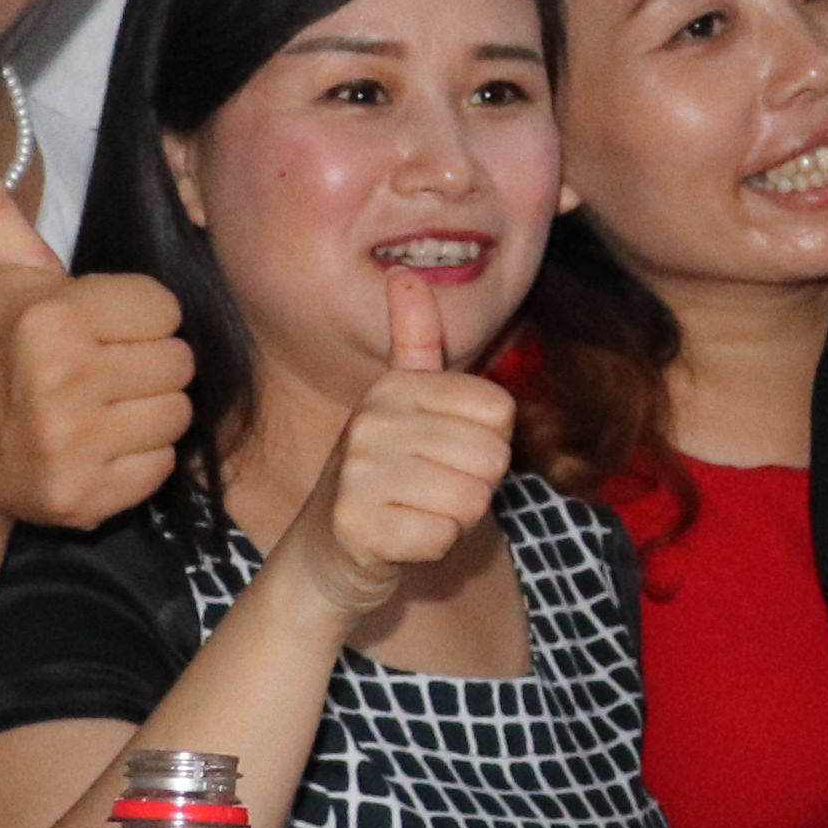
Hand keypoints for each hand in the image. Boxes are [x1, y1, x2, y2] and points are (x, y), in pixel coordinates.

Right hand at [0, 140, 191, 530]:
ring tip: (100, 406)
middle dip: (146, 362)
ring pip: (177, 413)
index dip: (135, 315)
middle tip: (100, 368)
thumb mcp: (0, 274)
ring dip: (148, 410)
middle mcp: (61, 380)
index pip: (163, 306)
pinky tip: (98, 446)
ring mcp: (72, 445)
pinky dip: (139, 459)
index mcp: (51, 317)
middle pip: (179, 360)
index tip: (95, 326)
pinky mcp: (85, 498)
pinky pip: (162, 466)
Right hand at [303, 278, 515, 617]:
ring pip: (472, 500)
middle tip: (428, 490)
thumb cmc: (387, 477)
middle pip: (493, 457)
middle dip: (474, 485)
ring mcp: (358, 475)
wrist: (328, 554)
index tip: (443, 452)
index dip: (488, 441)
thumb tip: (405, 274)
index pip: (500, 409)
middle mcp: (371, 421)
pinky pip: (444, 537)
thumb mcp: (404, 405)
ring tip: (413, 512)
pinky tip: (400, 540)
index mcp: (393, 387)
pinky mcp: (357, 528)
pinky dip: (432, 547)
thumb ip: (416, 342)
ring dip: (453, 518)